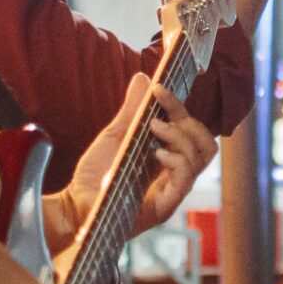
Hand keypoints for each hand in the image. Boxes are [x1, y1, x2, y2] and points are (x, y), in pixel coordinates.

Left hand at [59, 79, 215, 244]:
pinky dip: (176, 160)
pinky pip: (186, 179)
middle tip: (157, 119)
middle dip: (187, 123)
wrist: (76, 204)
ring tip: (154, 130)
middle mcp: (175, 173)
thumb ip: (132, 110)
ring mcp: (173, 190)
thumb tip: (143, 77)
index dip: (179, 107)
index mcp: (168, 155)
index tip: (160, 90)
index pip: (190, 129)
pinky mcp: (165, 206)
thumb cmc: (95, 175)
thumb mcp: (115, 136)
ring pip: (201, 158)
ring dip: (180, 137)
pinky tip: (157, 153)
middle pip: (206, 143)